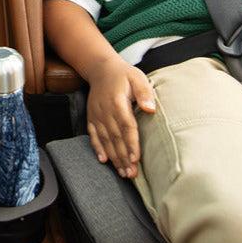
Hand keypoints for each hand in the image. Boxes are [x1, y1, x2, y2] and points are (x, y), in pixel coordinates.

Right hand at [85, 61, 154, 178]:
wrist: (101, 68)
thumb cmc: (123, 74)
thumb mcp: (137, 77)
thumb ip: (144, 92)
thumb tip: (150, 109)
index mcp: (118, 102)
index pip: (126, 126)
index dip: (131, 144)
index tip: (135, 159)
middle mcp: (105, 111)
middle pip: (115, 137)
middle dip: (123, 157)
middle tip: (131, 174)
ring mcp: (97, 115)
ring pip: (105, 139)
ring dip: (113, 157)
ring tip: (122, 172)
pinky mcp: (91, 117)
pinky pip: (93, 135)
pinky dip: (97, 148)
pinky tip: (103, 160)